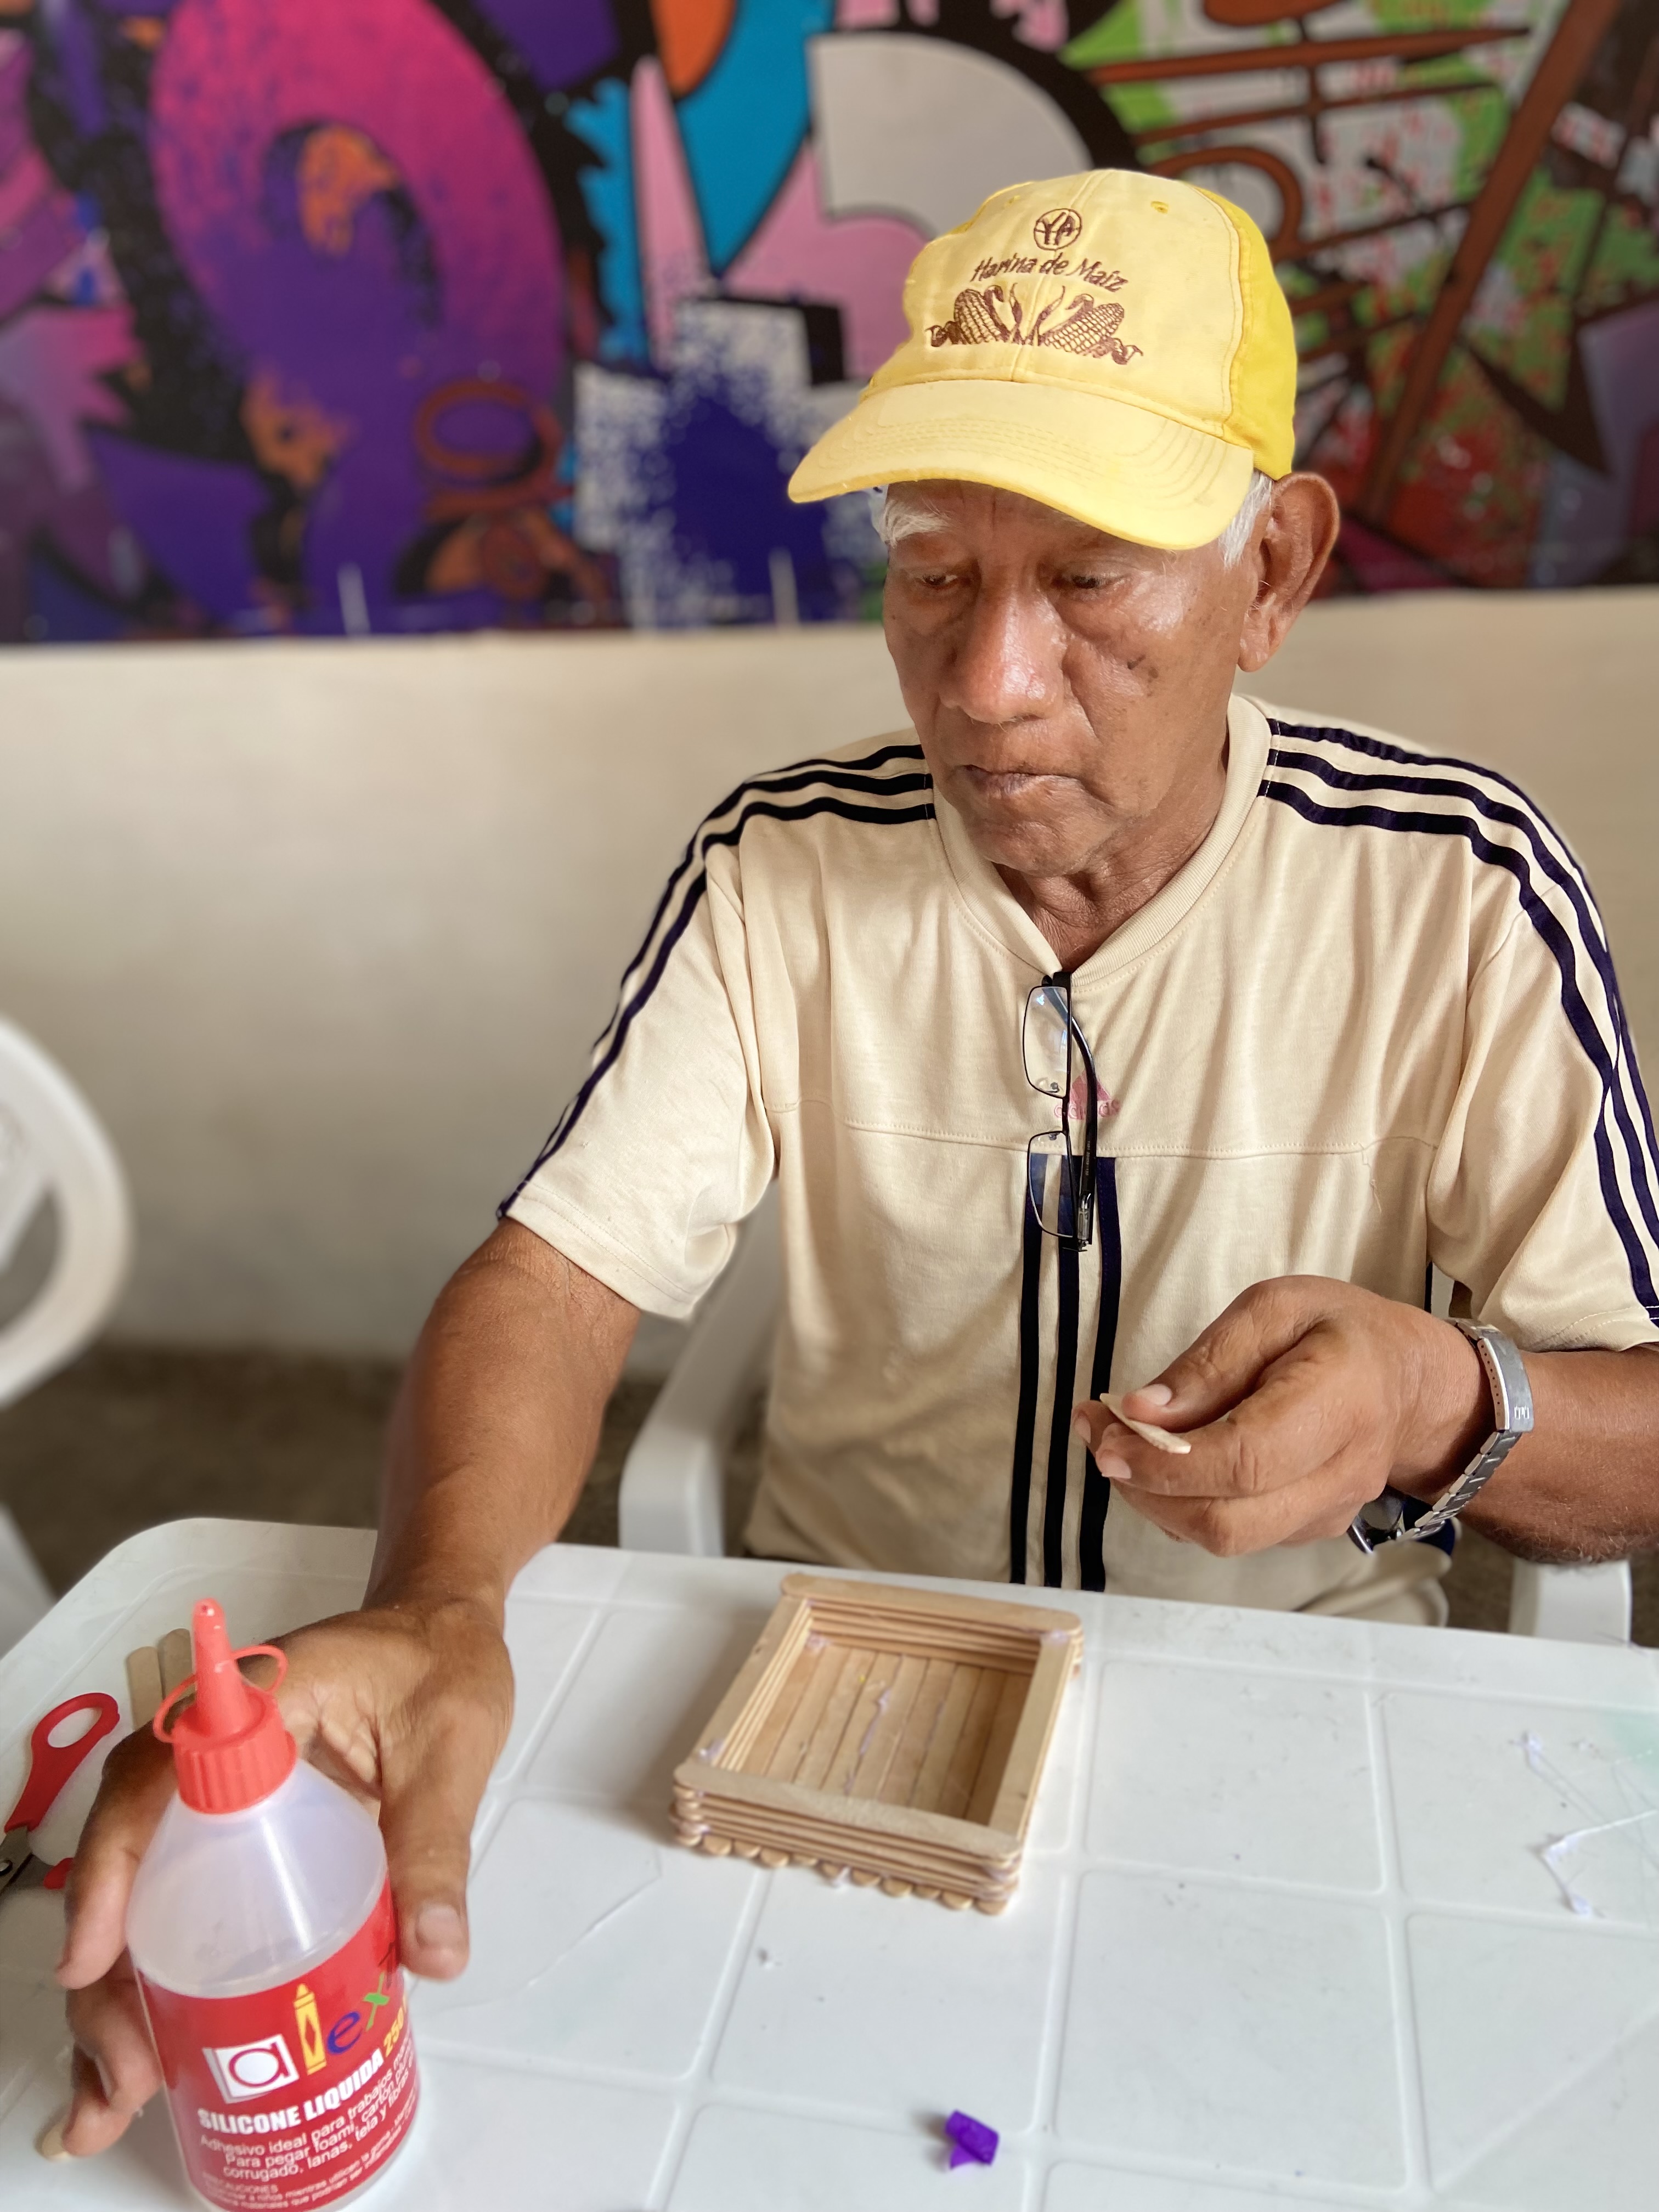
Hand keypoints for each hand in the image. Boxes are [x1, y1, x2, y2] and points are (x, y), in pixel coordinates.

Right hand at [55, 1596, 511, 2156]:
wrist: (443, 1624)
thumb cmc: (442, 1663)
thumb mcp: (451, 1749)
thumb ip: (436, 1847)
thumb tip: (435, 1954)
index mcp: (256, 1703)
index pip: (155, 1780)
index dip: (112, 1871)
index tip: (95, 1961)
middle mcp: (213, 1744)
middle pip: (126, 1849)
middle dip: (106, 1965)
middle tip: (123, 2065)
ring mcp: (217, 1786)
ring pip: (138, 1882)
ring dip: (120, 1983)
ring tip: (121, 2083)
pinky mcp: (234, 1822)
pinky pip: (177, 1889)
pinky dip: (157, 1966)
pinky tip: (158, 2044)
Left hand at [1072, 1276, 1488, 1554]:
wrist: (1407, 1382)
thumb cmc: (1336, 1331)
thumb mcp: (1274, 1309)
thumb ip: (1210, 1360)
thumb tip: (1140, 1412)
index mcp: (1339, 1402)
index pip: (1244, 1460)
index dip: (1166, 1461)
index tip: (1107, 1435)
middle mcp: (1341, 1473)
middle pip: (1229, 1521)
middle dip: (1146, 1489)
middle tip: (1099, 1437)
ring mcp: (1329, 1512)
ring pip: (1225, 1539)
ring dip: (1155, 1500)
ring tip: (1117, 1442)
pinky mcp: (1309, 1529)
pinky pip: (1235, 1533)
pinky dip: (1183, 1506)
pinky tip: (1160, 1462)